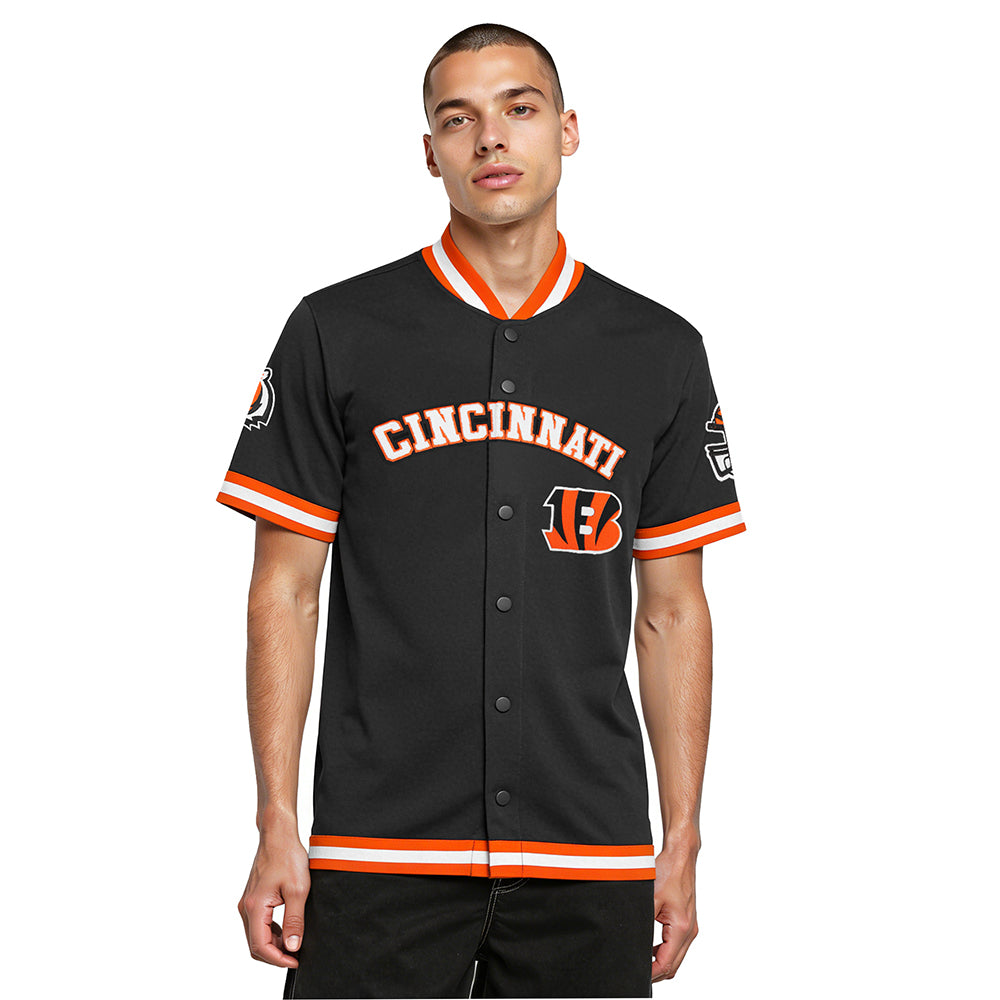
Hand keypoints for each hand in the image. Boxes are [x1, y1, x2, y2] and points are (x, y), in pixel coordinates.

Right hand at [237, 828, 310, 966]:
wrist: (278, 835)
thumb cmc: (287, 856)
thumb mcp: (298, 890)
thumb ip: (295, 921)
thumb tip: (292, 947)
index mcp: (255, 907)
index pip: (260, 946)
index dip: (278, 959)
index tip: (295, 961)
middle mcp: (246, 907)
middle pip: (255, 944)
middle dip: (275, 955)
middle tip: (295, 956)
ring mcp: (248, 903)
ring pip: (256, 935)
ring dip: (273, 944)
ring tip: (294, 943)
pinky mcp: (253, 898)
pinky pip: (258, 924)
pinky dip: (271, 932)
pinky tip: (286, 930)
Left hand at [650, 843, 698, 982]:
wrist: (681, 856)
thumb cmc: (668, 871)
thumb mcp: (650, 898)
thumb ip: (642, 921)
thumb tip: (633, 941)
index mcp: (681, 928)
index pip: (666, 964)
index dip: (650, 974)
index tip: (636, 975)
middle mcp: (689, 931)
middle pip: (673, 966)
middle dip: (656, 973)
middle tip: (637, 973)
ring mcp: (690, 927)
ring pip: (676, 958)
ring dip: (661, 963)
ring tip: (642, 963)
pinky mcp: (687, 922)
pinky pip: (677, 946)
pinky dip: (665, 952)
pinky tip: (651, 949)